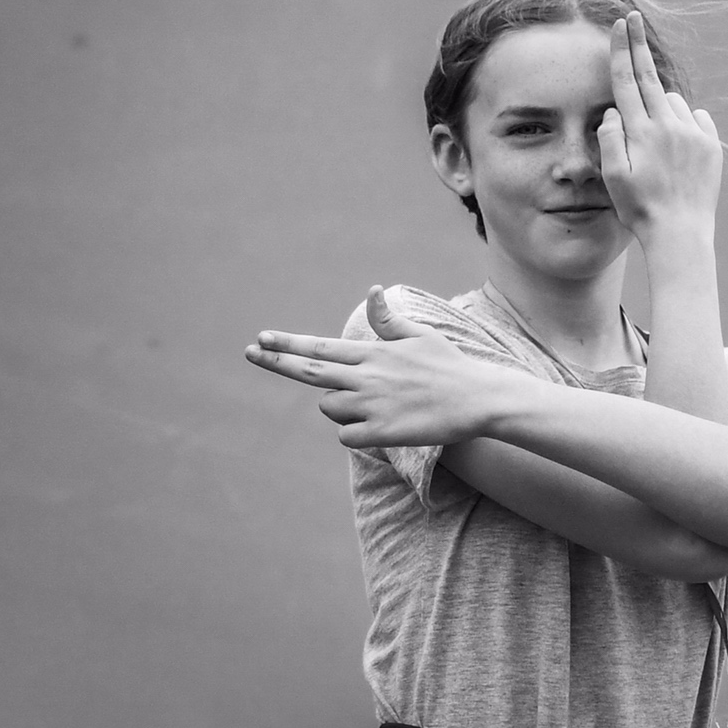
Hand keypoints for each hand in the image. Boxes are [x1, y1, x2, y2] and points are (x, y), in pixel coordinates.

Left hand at [244, 286, 494, 447]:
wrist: (477, 399)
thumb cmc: (449, 365)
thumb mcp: (419, 337)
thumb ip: (388, 322)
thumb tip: (372, 291)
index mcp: (373, 353)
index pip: (320, 347)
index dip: (288, 343)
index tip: (261, 338)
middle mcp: (367, 377)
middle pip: (309, 372)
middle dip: (276, 361)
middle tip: (250, 352)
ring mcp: (372, 405)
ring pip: (330, 408)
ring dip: (340, 406)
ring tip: (373, 403)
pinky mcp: (381, 432)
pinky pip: (346, 436)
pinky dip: (354, 432)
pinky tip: (377, 426)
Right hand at [598, 12, 721, 243]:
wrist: (681, 232)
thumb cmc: (639, 209)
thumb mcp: (612, 177)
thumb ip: (610, 138)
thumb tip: (615, 111)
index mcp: (640, 132)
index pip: (627, 81)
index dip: (621, 50)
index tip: (620, 24)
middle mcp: (668, 126)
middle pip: (650, 77)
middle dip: (638, 45)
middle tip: (633, 18)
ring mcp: (693, 133)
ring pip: (672, 102)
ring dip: (661, 108)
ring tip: (656, 147)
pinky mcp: (712, 145)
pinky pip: (697, 119)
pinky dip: (686, 124)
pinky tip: (678, 150)